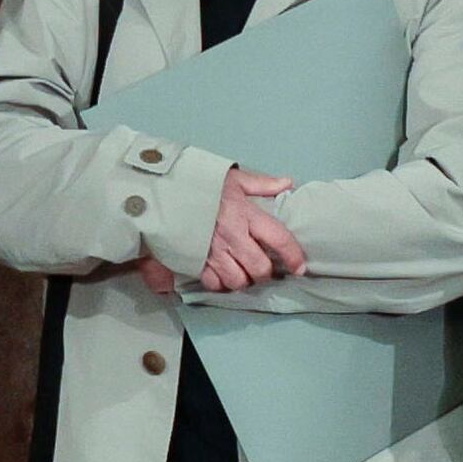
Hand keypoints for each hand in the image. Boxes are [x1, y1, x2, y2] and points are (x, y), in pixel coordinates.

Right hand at [198, 169, 304, 293]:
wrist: (163, 191)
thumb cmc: (199, 183)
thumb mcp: (233, 177)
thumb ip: (261, 184)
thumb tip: (286, 183)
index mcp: (245, 214)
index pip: (278, 239)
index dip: (293, 256)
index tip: (299, 266)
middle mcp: (232, 237)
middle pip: (260, 268)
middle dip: (266, 273)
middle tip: (264, 269)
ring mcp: (213, 252)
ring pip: (238, 281)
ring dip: (244, 280)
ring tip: (243, 273)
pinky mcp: (195, 262)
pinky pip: (214, 284)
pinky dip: (220, 283)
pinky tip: (222, 275)